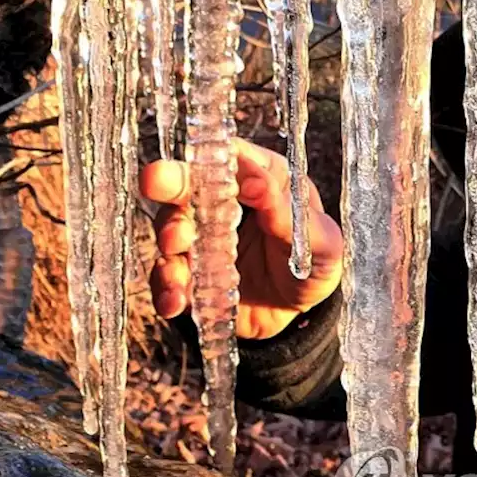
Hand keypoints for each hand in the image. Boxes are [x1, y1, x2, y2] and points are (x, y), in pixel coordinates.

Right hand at [139, 138, 343, 339]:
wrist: (298, 321)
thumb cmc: (315, 268)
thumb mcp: (321, 244)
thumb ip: (290, 216)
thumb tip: (256, 184)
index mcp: (262, 180)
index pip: (231, 156)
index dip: (213, 156)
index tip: (206, 167)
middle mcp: (224, 203)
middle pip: (189, 184)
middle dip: (171, 183)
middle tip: (155, 182)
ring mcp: (202, 239)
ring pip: (171, 229)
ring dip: (169, 241)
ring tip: (179, 262)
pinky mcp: (189, 275)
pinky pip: (167, 277)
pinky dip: (166, 287)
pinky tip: (175, 299)